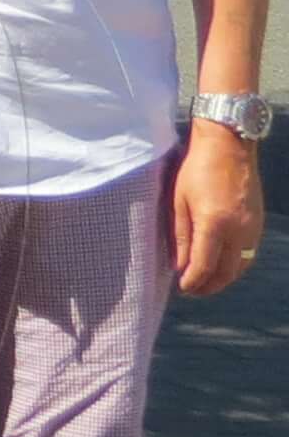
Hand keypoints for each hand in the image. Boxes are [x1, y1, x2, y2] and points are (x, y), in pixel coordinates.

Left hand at [172, 120, 267, 297]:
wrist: (229, 146)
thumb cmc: (196, 169)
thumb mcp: (178, 200)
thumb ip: (179, 235)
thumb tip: (179, 265)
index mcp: (215, 224)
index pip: (205, 266)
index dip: (193, 282)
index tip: (182, 287)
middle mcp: (239, 230)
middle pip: (226, 272)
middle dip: (209, 286)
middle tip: (192, 290)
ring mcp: (253, 227)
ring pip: (241, 266)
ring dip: (224, 279)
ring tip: (205, 282)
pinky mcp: (259, 223)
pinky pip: (248, 254)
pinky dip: (235, 265)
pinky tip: (222, 265)